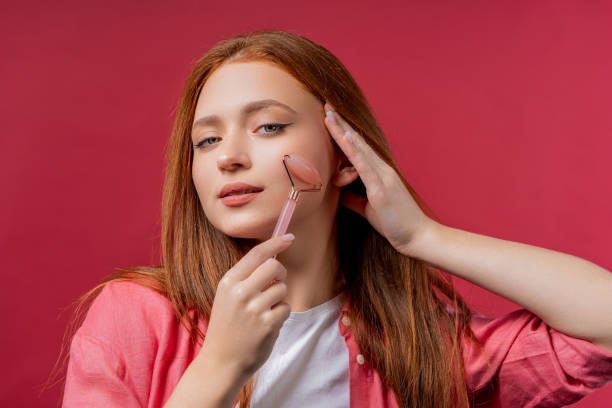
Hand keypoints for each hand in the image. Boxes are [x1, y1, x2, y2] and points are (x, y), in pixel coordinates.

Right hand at [202, 235, 293, 378]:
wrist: (221, 362)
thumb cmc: (227, 327)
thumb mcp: (227, 297)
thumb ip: (247, 279)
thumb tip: (274, 259)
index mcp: (229, 282)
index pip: (256, 254)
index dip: (275, 243)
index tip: (288, 237)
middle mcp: (240, 292)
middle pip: (274, 266)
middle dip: (281, 273)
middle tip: (276, 284)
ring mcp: (254, 309)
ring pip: (282, 288)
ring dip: (279, 298)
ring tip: (266, 311)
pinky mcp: (267, 324)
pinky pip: (286, 308)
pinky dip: (281, 315)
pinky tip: (268, 324)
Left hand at [323, 102, 432, 255]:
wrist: (418, 236)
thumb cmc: (396, 223)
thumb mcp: (369, 210)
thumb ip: (355, 200)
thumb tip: (340, 194)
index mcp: (378, 173)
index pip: (357, 148)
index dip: (343, 131)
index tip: (330, 116)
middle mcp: (381, 169)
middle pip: (357, 142)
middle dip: (341, 123)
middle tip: (326, 104)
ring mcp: (382, 176)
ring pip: (359, 148)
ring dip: (343, 131)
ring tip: (330, 114)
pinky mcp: (380, 188)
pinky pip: (364, 166)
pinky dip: (355, 150)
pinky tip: (346, 137)